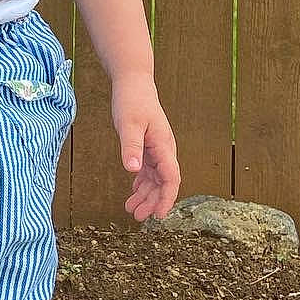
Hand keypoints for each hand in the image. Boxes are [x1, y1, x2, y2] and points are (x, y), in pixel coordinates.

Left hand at [111, 72, 180, 222]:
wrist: (134, 83)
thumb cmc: (133, 100)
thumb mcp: (129, 123)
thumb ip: (130, 146)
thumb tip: (132, 169)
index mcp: (163, 146)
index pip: (171, 178)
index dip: (167, 198)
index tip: (159, 214)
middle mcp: (163, 150)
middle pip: (164, 183)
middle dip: (153, 201)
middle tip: (138, 217)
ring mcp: (156, 149)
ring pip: (155, 179)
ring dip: (146, 195)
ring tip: (131, 209)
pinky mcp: (148, 146)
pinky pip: (148, 170)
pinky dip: (142, 183)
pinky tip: (134, 192)